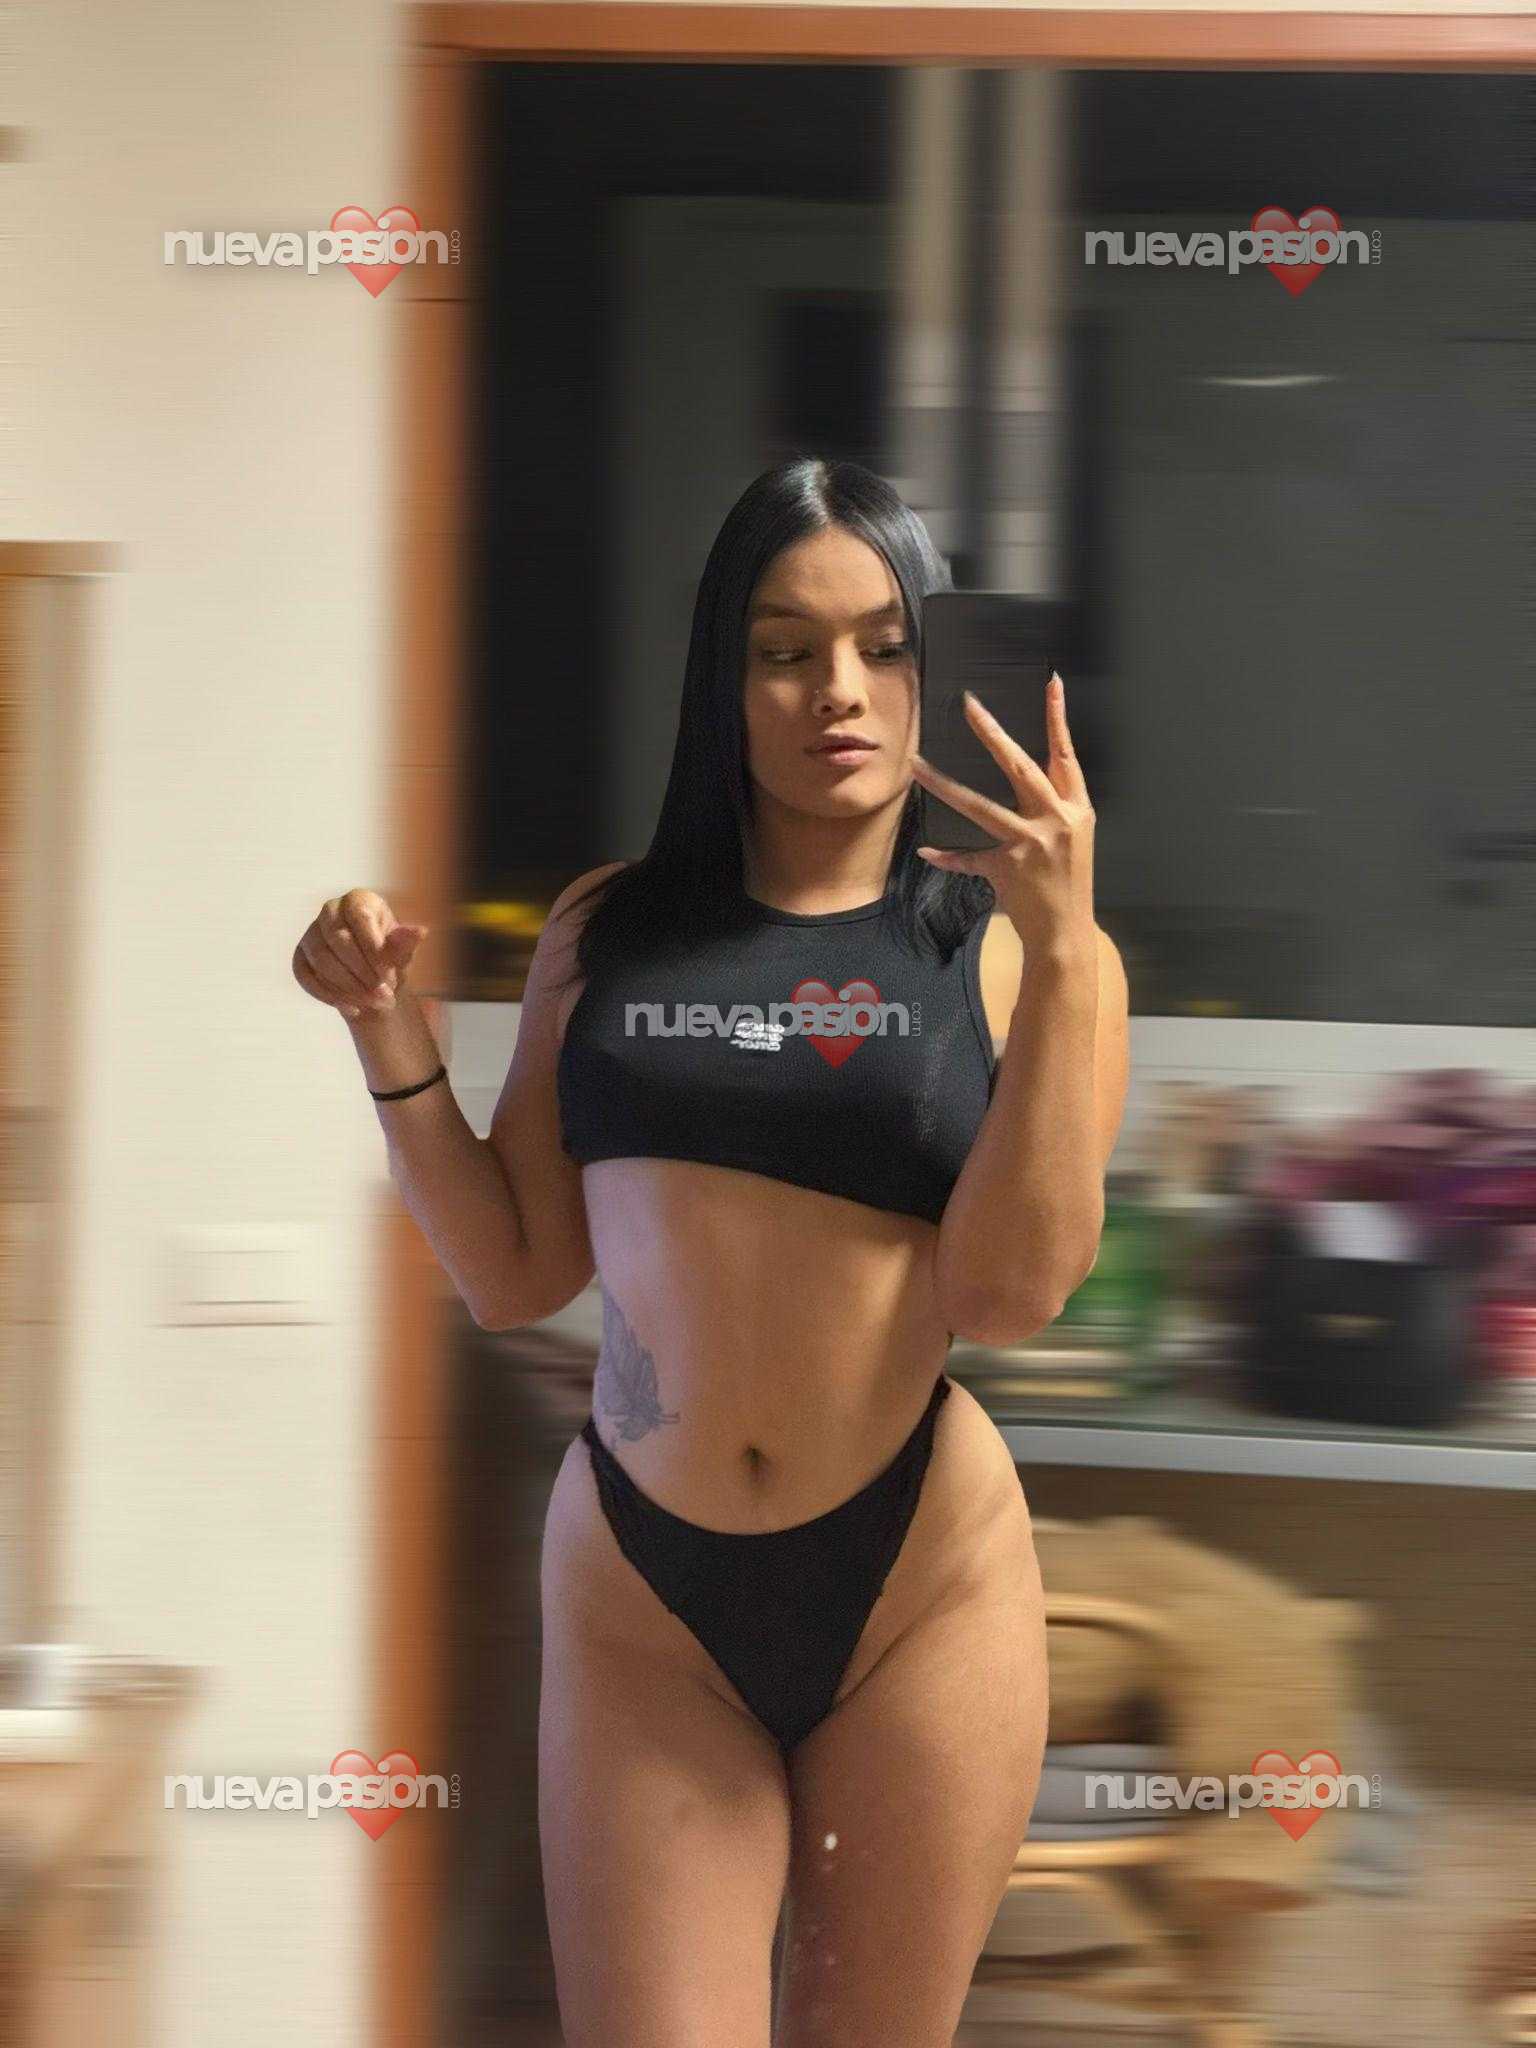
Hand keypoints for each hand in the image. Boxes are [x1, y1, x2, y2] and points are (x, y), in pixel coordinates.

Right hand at [292, 888, 427, 1019]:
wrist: (373, 979)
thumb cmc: (390, 957)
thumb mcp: (403, 952)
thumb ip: (406, 942)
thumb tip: (420, 932)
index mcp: (358, 900)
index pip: (360, 918)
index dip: (374, 949)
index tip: (390, 976)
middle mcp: (330, 911)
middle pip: (337, 940)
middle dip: (362, 972)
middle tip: (384, 996)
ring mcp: (311, 934)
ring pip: (321, 960)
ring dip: (348, 987)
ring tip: (374, 1003)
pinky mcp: (300, 957)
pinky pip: (306, 976)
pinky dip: (329, 995)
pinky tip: (352, 1008)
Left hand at [910, 671, 1095, 948]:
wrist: (1066, 932)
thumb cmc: (1068, 882)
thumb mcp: (1072, 838)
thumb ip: (1052, 806)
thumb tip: (1023, 774)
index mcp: (1076, 809)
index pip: (1065, 754)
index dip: (1059, 718)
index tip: (1051, 683)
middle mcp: (1056, 820)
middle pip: (1019, 767)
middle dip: (992, 734)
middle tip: (968, 705)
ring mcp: (1031, 844)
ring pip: (979, 807)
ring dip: (943, 786)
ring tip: (917, 767)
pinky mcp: (1007, 869)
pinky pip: (968, 858)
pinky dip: (948, 856)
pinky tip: (927, 850)